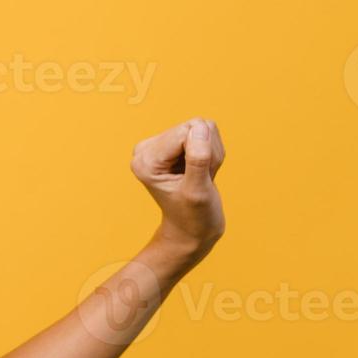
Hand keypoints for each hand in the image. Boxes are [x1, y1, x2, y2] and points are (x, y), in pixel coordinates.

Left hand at [130, 117, 226, 265]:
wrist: (192, 230)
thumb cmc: (193, 217)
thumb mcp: (197, 191)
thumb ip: (198, 159)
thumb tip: (200, 127)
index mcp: (145, 159)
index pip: (185, 132)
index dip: (203, 153)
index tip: (199, 178)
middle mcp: (147, 149)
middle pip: (193, 127)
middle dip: (207, 153)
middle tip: (202, 179)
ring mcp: (160, 145)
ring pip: (202, 128)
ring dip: (211, 154)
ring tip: (202, 177)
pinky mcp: (173, 144)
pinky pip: (205, 132)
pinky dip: (212, 154)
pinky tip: (203, 172)